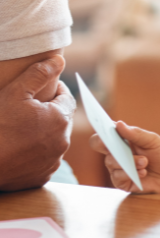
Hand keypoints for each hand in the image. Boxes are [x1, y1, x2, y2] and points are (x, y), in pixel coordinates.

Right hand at [0, 56, 75, 190]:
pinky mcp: (41, 177)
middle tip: (30, 109)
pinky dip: (36, 153)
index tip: (43, 89)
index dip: (55, 91)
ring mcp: (53, 161)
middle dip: (50, 111)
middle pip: (61, 119)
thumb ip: (39, 74)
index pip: (66, 97)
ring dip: (44, 133)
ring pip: (54, 140)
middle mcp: (62, 141)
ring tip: (23, 129)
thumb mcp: (15, 93)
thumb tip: (59, 60)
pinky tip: (20, 148)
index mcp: (61, 118)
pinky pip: (44, 160)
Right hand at [89, 121, 159, 194]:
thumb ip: (136, 134)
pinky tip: (143, 172)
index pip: (104, 134)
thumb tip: (118, 124)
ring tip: (145, 162)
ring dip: (130, 161)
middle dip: (112, 145)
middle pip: (100, 146)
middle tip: (122, 146)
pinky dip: (130, 173)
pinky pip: (117, 177)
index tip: (104, 129)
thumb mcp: (153, 141)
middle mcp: (117, 154)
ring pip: (111, 162)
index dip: (100, 130)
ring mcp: (118, 168)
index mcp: (122, 140)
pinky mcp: (122, 183)